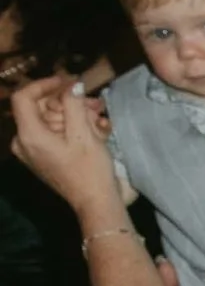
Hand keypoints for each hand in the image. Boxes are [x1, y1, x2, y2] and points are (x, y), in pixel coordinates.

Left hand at [9, 75, 124, 220]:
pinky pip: (54, 134)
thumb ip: (74, 104)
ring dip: (75, 115)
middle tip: (94, 102)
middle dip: (67, 102)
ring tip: (100, 117)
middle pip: (40, 109)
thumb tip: (73, 84)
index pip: (23, 97)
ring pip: (50, 120)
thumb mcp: (84, 134)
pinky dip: (73, 129)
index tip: (67, 81)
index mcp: (29, 135)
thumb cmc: (90, 171)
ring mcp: (33, 151)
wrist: (97, 204)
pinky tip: (96, 130)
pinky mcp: (44, 157)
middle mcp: (24, 142)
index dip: (44, 84)